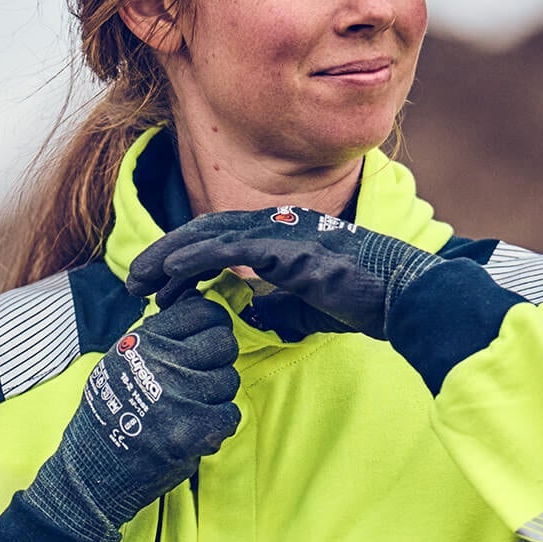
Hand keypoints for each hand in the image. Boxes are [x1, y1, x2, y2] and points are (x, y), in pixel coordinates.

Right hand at [23, 293, 240, 541]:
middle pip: (224, 343)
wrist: (93, 471)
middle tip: (202, 377)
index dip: (213, 325)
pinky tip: (195, 428)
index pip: (204, 312)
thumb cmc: (110, 414)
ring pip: (230, 380)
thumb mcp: (120, 360)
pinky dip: (218, 424)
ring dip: (216, 395)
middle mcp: (161, 364)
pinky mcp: (193, 431)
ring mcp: (179, 397)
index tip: (206, 340)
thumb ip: (159, 335)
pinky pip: (231, 414)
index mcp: (143, 341)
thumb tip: (200, 300)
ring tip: (190, 407)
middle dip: (218, 359)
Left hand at [127, 207, 442, 342]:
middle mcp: (280, 223)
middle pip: (207, 230)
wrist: (405, 295)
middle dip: (167, 255)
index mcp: (286, 233)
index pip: (224, 238)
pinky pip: (228, 249)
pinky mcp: (285, 249)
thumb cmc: (368, 302)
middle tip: (137, 282)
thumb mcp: (313, 306)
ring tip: (141, 281)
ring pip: (209, 235)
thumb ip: (282, 306)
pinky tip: (171, 272)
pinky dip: (195, 258)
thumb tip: (254, 317)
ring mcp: (283, 232)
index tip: (163, 286)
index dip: (188, 257)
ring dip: (170, 257)